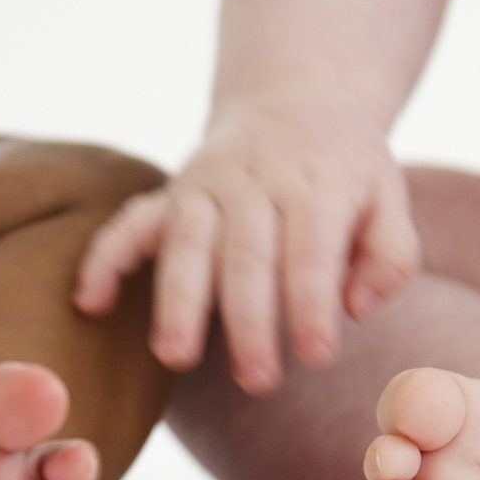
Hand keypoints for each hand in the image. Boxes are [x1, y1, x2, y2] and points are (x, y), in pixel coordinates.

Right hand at [74, 96, 419, 392]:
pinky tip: (90, 303)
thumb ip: (389, 255)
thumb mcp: (389, 196)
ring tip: (175, 358)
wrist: (298, 98)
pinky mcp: (171, 192)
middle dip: (248, 320)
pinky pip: (130, 221)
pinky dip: (105, 258)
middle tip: (257, 381)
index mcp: (318, 182)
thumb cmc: (348, 169)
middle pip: (246, 253)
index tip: (317, 355)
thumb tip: (355, 308)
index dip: (312, 302)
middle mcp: (256, 180)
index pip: (310, 248)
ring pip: (186, 241)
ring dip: (178, 300)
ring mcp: (206, 184)